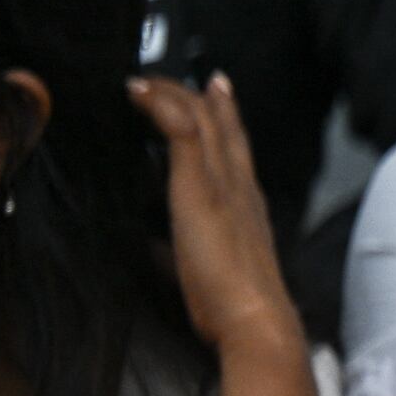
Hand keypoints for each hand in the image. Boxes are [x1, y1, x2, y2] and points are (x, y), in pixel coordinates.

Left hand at [133, 75, 302, 361]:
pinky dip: (161, 105)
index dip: (224, 116)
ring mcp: (222, 182)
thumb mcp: (203, 271)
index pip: (235, 148)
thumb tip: (153, 246)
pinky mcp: (201, 186)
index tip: (212, 93)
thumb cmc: (233, 307)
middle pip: (223, 125)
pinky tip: (140, 92)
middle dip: (201, 96)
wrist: (255, 318)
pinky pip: (183, 131)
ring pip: (202, 118)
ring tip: (142, 81)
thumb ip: (180, 250)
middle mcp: (239, 185)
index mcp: (245, 205)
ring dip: (171, 93)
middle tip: (176, 77)